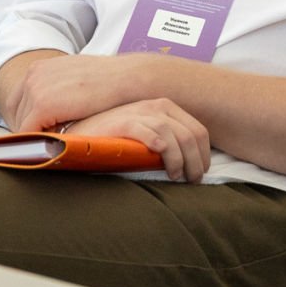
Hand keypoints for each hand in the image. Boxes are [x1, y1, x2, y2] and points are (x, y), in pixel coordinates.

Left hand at [3, 52, 161, 132]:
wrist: (126, 78)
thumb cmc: (106, 82)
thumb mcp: (73, 80)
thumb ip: (55, 92)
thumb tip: (48, 115)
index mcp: (38, 68)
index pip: (17, 102)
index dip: (25, 120)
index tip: (36, 134)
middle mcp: (32, 75)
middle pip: (15, 113)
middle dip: (28, 129)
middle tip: (43, 143)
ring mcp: (36, 88)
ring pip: (21, 124)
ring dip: (34, 136)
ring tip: (52, 144)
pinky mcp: (43, 104)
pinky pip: (28, 132)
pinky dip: (36, 142)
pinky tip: (52, 146)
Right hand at [68, 98, 211, 181]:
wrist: (81, 132)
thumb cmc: (116, 138)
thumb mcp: (148, 133)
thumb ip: (168, 140)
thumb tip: (191, 164)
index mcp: (165, 107)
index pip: (198, 129)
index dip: (204, 154)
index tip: (201, 172)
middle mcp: (156, 106)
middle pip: (190, 134)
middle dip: (196, 161)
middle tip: (192, 180)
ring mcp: (139, 112)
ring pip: (175, 135)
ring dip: (181, 160)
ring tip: (177, 176)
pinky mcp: (123, 122)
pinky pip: (150, 133)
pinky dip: (161, 147)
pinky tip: (163, 162)